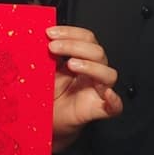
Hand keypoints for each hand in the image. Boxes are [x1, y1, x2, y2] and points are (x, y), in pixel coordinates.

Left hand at [49, 26, 122, 140]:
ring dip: (90, 66)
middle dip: (74, 45)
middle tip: (53, 46)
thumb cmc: (48, 97)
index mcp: (82, 60)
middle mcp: (93, 73)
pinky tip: (107, 94)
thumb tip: (38, 37)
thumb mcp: (45, 71)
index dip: (70, 32)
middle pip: (97, 52)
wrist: (47, 122)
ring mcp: (98, 91)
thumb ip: (47, 56)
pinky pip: (115, 106)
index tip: (50, 33)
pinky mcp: (99, 110)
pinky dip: (114, 100)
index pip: (86, 39)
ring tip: (71, 64)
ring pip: (108, 74)